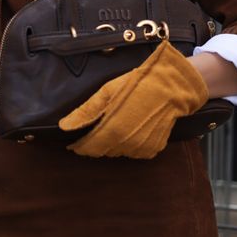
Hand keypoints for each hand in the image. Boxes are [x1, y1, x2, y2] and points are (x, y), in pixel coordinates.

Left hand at [58, 41, 208, 157]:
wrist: (172, 88)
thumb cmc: (138, 84)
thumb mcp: (108, 92)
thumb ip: (85, 112)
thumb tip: (64, 126)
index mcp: (112, 130)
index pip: (88, 148)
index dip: (79, 146)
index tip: (73, 143)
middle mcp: (126, 144)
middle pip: (103, 150)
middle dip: (97, 142)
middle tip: (99, 125)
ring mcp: (141, 149)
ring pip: (118, 151)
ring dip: (113, 142)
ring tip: (118, 123)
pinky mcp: (153, 149)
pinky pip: (133, 151)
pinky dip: (129, 143)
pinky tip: (132, 127)